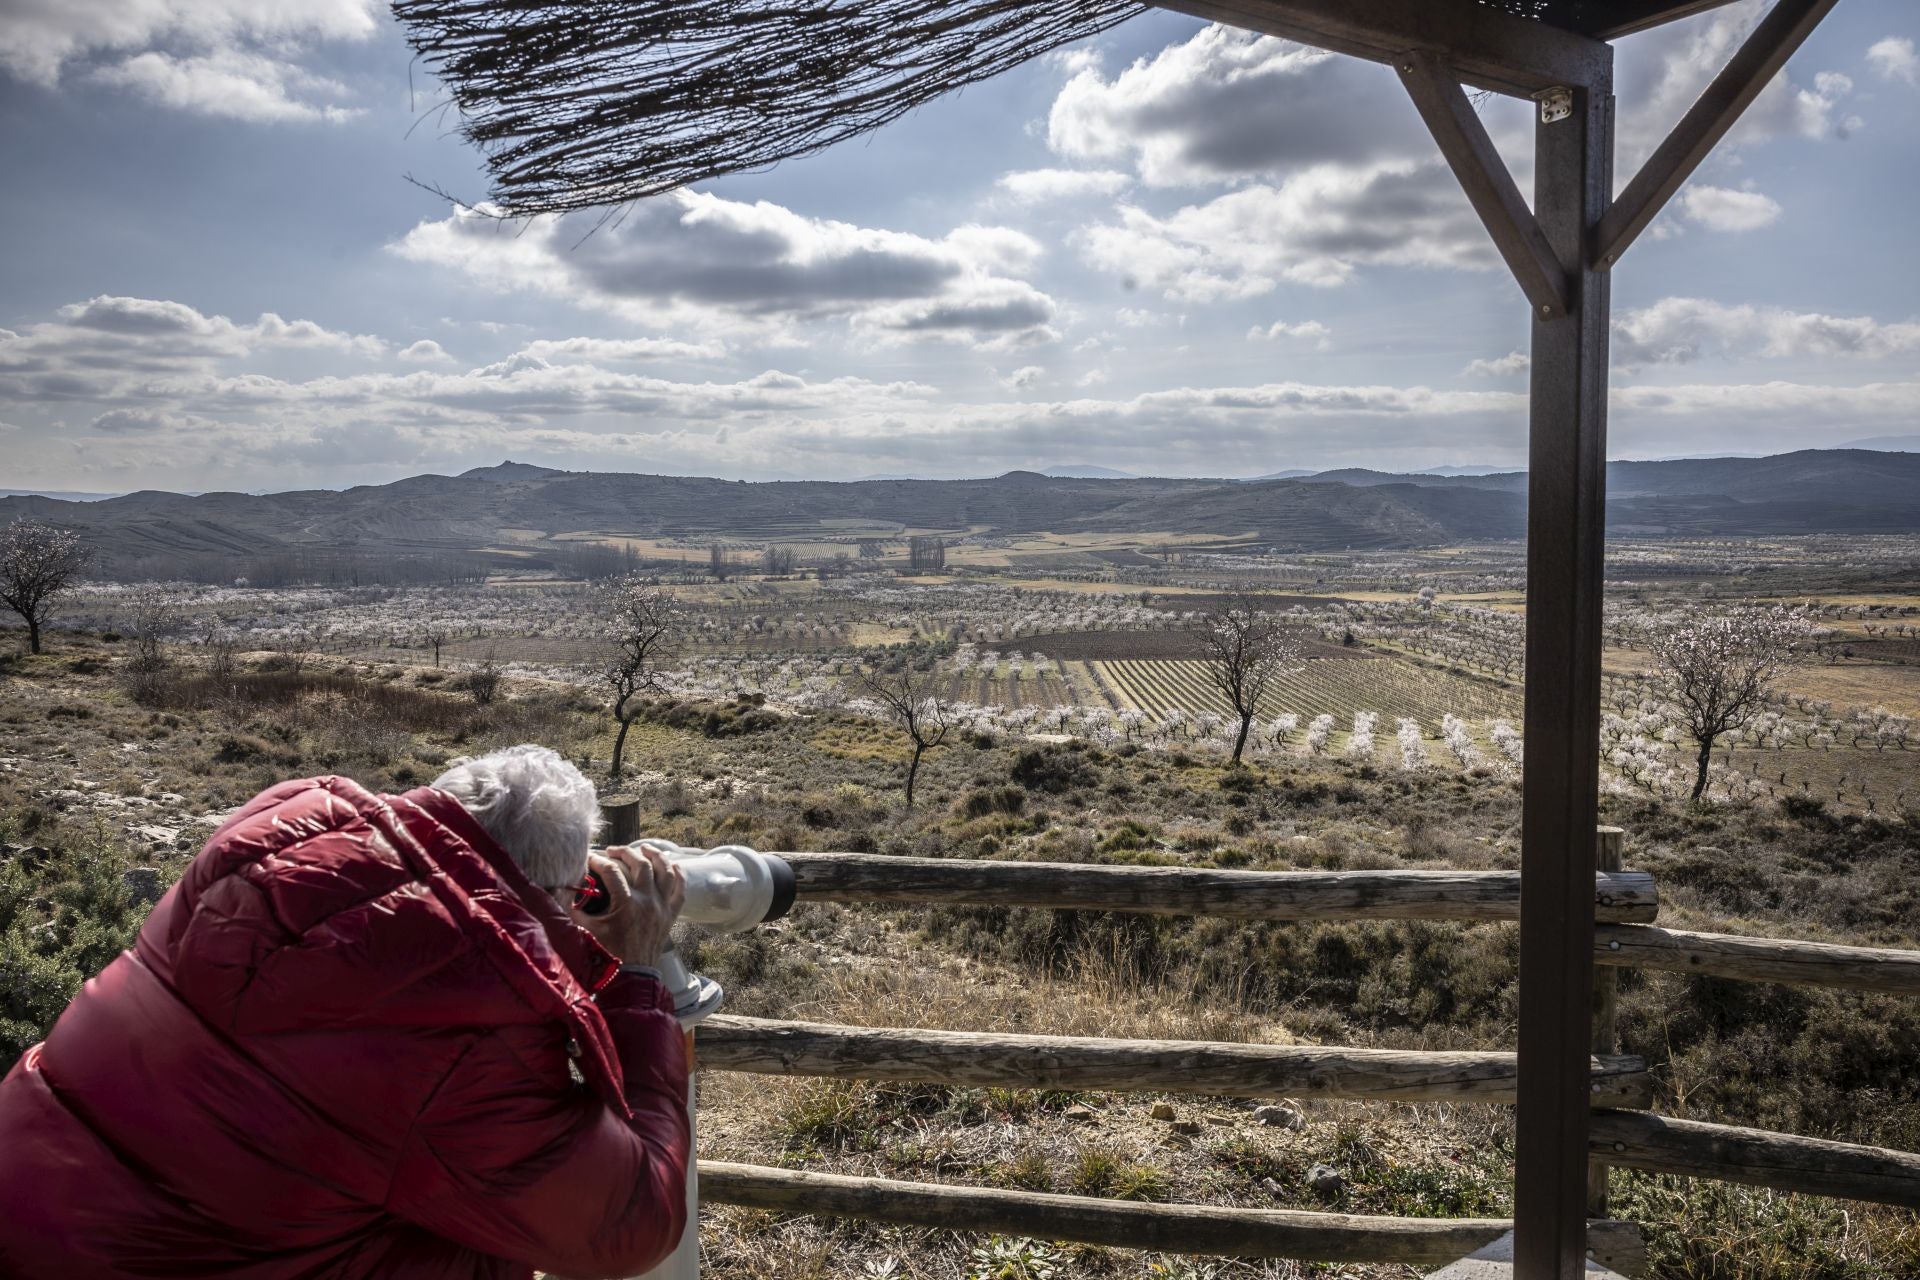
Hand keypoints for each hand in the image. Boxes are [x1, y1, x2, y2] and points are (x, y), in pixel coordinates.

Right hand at [570, 844, 684, 967]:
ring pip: (665, 872)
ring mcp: (662, 907)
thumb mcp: (586, 931)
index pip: (612, 872)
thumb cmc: (608, 955)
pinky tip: (673, 865)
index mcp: (626, 904)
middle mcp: (647, 901)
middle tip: (613, 851)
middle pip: (641, 864)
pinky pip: (680, 890)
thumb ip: (571, 910)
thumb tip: (557, 892)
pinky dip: (678, 875)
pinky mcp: (671, 915)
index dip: (599, 861)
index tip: (590, 858)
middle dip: (625, 853)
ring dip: (656, 856)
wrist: (632, 977)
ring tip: (644, 848)